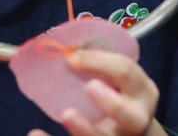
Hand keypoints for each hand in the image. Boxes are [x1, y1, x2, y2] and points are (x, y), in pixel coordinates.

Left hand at [27, 50, 161, 135]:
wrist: (133, 131)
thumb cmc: (121, 94)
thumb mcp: (121, 79)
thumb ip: (101, 65)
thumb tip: (66, 49)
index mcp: (142, 92)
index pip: (126, 72)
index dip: (101, 61)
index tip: (74, 57)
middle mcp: (137, 119)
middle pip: (131, 117)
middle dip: (113, 103)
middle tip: (90, 87)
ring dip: (85, 129)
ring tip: (67, 114)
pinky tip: (35, 133)